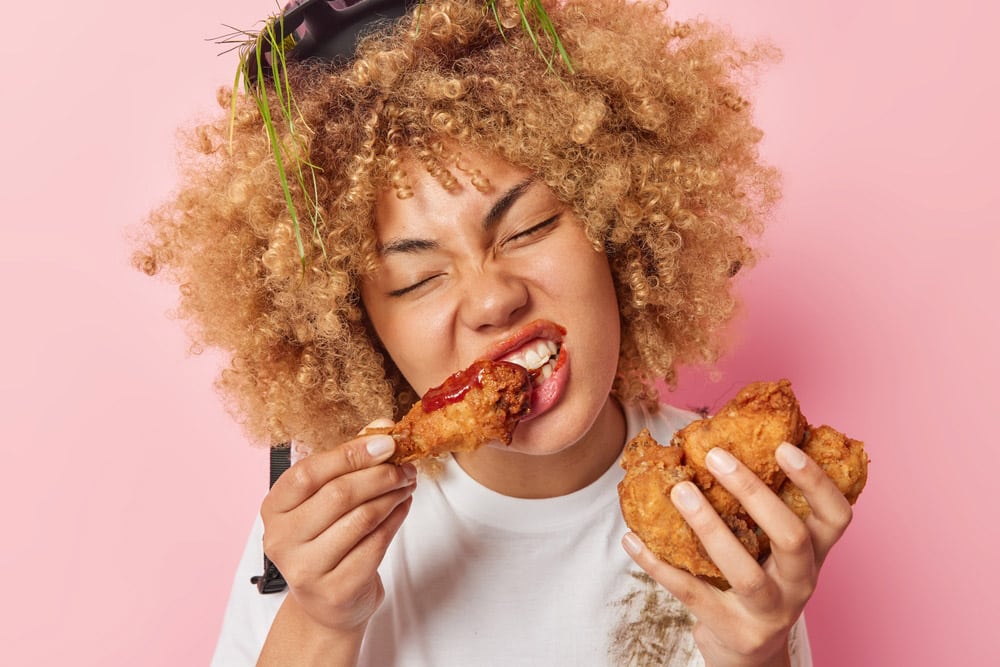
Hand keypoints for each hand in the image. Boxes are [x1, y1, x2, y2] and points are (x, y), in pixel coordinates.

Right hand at [260, 419, 415, 632]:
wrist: (327, 603)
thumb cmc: (326, 540)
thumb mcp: (325, 499)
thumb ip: (347, 461)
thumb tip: (381, 425)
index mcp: (274, 509)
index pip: (308, 473)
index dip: (350, 454)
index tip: (387, 442)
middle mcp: (281, 539)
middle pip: (339, 495)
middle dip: (380, 475)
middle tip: (405, 466)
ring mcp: (306, 568)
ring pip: (361, 519)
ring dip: (393, 496)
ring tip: (407, 484)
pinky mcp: (335, 589)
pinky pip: (376, 544)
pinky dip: (396, 520)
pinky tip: (404, 507)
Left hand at [622, 443, 852, 666]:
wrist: (748, 656)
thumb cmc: (756, 583)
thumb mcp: (771, 551)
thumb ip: (759, 511)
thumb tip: (717, 444)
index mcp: (814, 555)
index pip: (836, 517)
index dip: (816, 481)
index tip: (786, 447)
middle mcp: (800, 583)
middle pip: (792, 537)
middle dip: (754, 493)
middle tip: (717, 457)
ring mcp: (769, 612)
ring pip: (745, 572)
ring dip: (709, 527)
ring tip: (678, 491)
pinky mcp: (734, 632)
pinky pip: (692, 594)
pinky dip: (658, 564)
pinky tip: (632, 539)